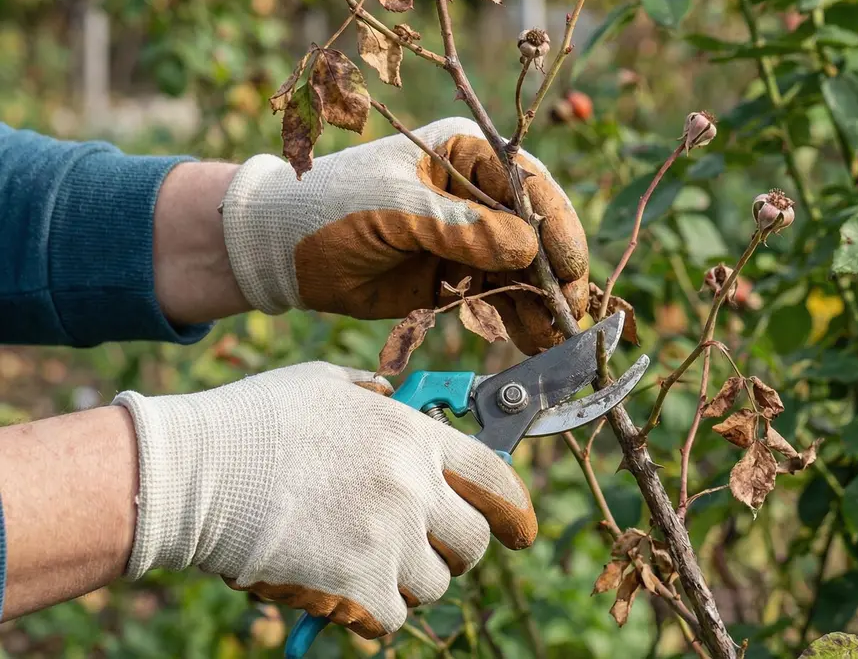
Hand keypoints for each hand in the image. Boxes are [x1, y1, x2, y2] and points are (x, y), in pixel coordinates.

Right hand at [114, 361, 535, 637]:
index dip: (514, 509)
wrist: (194, 471)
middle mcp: (414, 487)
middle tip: (425, 551)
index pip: (496, 477)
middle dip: (455, 550)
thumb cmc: (252, 422)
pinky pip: (394, 616)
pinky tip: (345, 590)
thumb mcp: (325, 385)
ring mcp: (390, 538)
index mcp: (414, 436)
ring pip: (434, 584)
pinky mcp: (359, 584)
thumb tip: (396, 400)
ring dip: (409, 581)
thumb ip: (374, 397)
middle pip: (473, 541)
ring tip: (368, 564)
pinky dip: (375, 611)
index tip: (521, 529)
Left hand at [222, 117, 588, 353]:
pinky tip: (536, 342)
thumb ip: (461, 230)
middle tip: (571, 316)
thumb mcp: (396, 212)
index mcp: (467, 154)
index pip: (531, 188)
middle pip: (537, 234)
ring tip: (558, 342)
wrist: (279, 252)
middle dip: (557, 275)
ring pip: (524, 272)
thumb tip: (528, 249)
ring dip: (543, 305)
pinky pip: (500, 299)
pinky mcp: (457, 278)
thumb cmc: (331, 208)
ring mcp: (470, 238)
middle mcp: (478, 193)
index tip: (570, 269)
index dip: (556, 229)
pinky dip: (518, 321)